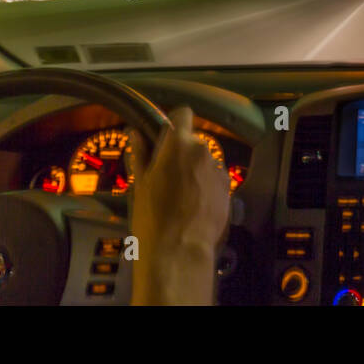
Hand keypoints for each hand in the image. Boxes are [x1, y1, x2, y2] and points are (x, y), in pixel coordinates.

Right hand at [127, 106, 228, 304]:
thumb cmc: (153, 215)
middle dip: (182, 153)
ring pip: (205, 162)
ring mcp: (219, 171)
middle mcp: (204, 151)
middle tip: (166, 174)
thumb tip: (135, 133)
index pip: (182, 114)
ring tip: (181, 195)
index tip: (164, 136)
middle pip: (193, 142)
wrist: (180, 249)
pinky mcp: (228, 191)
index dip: (173, 122)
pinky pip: (215, 180)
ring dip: (195, 170)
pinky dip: (206, 186)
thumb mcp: (141, 183)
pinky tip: (194, 206)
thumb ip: (140, 154)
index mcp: (180, 144)